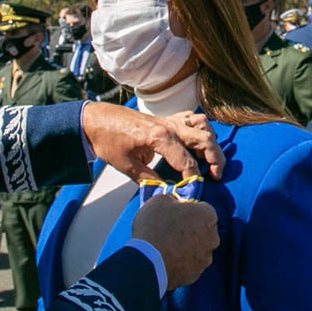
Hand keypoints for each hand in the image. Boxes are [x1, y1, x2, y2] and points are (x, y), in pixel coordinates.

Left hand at [81, 102, 224, 180]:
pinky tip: (196, 145)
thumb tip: (166, 192)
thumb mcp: (127, 166)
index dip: (193, 179)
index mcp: (159, 137)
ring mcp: (169, 119)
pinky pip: (191, 118)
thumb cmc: (108, 140)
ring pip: (202, 125)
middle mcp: (169, 126)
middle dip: (215, 159)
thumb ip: (149, 179)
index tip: (193, 191)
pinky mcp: (166, 118)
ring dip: (210, 142)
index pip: (187, 162)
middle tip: (216, 176)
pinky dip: (200, 129)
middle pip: (205, 140)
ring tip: (208, 160)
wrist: (95, 120)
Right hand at [132, 195, 218, 290]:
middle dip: (190, 229)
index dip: (187, 210)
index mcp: (208, 215)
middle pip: (202, 230)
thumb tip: (175, 205)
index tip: (173, 214)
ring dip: (186, 247)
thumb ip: (173, 200)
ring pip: (197, 249)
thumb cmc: (154, 226)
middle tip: (169, 230)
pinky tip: (165, 260)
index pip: (202, 209)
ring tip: (165, 247)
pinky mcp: (196, 275)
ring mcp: (205, 259)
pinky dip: (181, 263)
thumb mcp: (159, 201)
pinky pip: (189, 265)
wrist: (147, 261)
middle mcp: (213, 238)